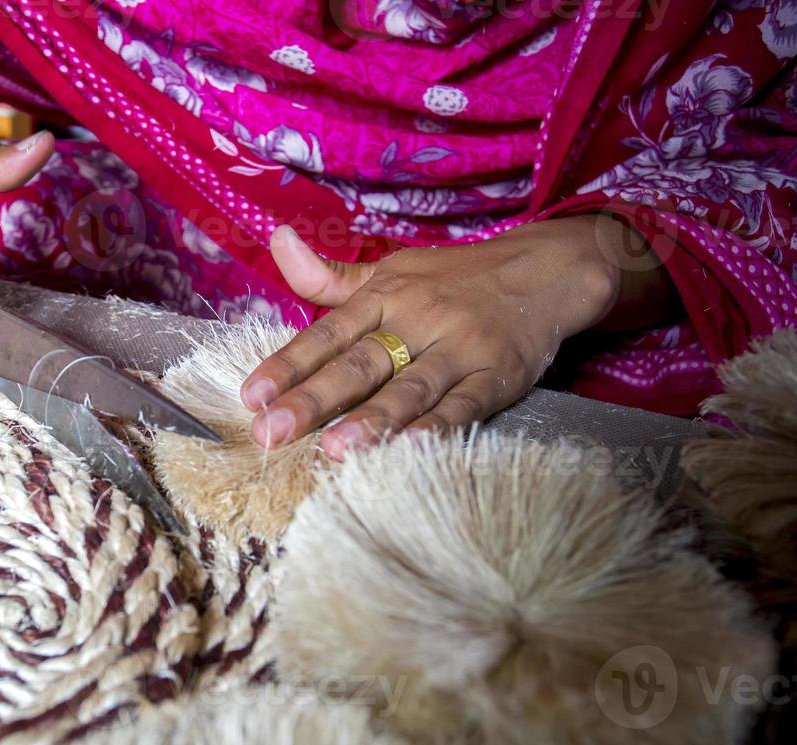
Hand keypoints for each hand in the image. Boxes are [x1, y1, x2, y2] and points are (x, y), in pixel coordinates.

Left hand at [240, 216, 673, 457]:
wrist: (546, 270)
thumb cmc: (454, 278)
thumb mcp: (391, 271)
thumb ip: (329, 277)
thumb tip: (278, 243)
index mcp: (385, 296)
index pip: (327, 334)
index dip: (288, 365)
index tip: (250, 396)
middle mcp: (418, 320)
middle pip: (359, 364)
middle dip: (312, 399)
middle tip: (271, 433)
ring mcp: (459, 349)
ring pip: (409, 388)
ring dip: (372, 419)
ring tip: (334, 449)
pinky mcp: (498, 375)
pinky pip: (465, 404)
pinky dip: (439, 426)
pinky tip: (410, 447)